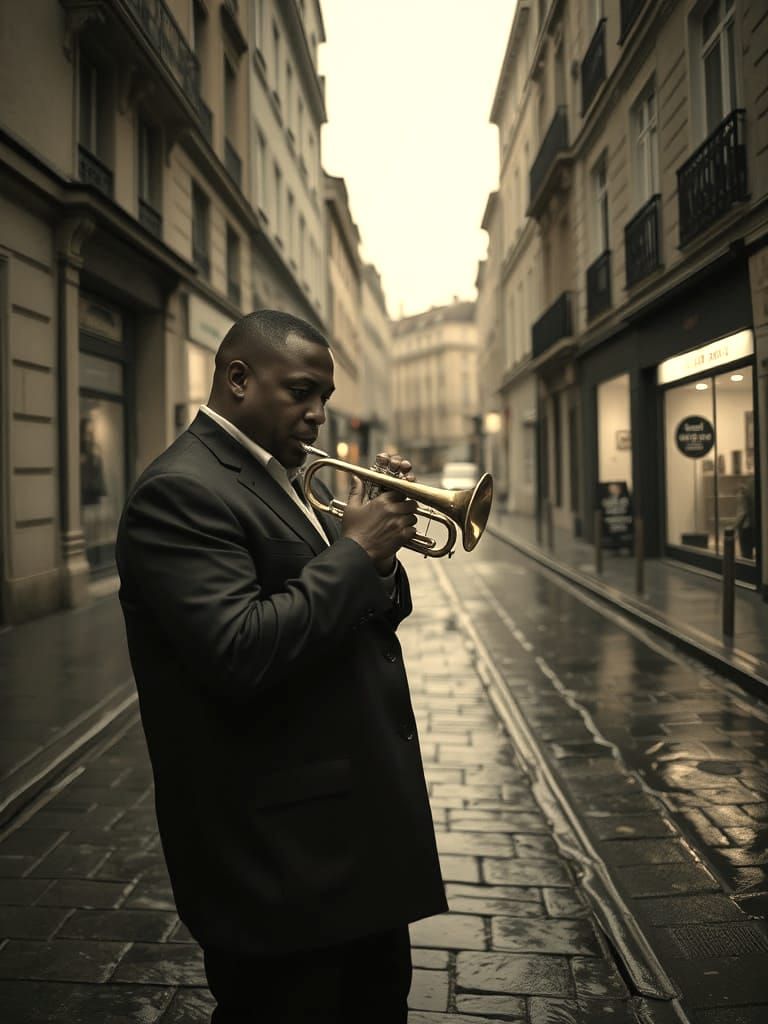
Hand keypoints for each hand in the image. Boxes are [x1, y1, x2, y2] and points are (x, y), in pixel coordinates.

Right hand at [341, 453, 417, 571]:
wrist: (356, 551)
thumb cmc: (353, 531)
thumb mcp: (352, 508)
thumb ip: (357, 491)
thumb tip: (356, 478)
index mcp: (382, 501)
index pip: (400, 492)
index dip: (400, 496)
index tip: (398, 501)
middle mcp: (393, 510)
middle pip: (411, 503)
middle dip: (408, 507)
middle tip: (402, 512)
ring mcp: (399, 523)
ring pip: (414, 517)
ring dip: (409, 520)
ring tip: (400, 525)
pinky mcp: (403, 536)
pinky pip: (414, 530)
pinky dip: (409, 532)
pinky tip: (400, 534)